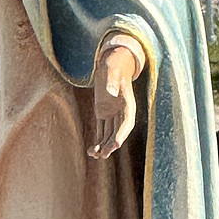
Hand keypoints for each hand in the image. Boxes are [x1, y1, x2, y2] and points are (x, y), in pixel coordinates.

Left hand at [88, 44, 137, 159]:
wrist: (111, 63)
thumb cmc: (113, 65)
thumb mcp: (111, 70)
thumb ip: (111, 81)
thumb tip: (110, 93)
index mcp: (127, 104)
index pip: (127, 122)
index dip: (121, 134)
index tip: (115, 144)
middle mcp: (122, 112)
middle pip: (118, 132)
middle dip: (111, 144)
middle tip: (102, 154)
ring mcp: (113, 114)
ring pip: (109, 134)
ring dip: (103, 146)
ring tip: (94, 155)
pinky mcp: (104, 114)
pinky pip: (102, 131)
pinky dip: (97, 141)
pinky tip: (90, 150)